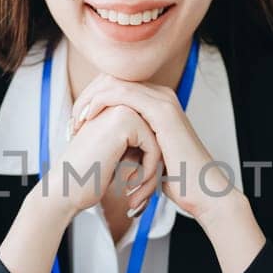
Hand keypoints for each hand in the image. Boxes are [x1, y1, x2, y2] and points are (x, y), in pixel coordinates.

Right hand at [43, 102, 161, 221]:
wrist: (65, 190)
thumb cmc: (89, 177)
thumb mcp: (118, 154)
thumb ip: (136, 142)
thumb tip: (167, 146)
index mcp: (115, 107)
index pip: (152, 134)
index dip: (149, 163)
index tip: (136, 185)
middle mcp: (118, 102)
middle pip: (157, 137)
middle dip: (153, 167)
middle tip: (138, 193)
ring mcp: (121, 108)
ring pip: (158, 143)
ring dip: (152, 172)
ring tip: (136, 192)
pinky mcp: (124, 121)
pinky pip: (154, 148)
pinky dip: (148, 172)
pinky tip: (130, 185)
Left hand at [67, 74, 239, 224]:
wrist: (201, 191)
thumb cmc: (176, 179)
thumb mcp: (145, 154)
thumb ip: (129, 140)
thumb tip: (106, 141)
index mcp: (157, 102)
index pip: (116, 87)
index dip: (91, 100)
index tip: (75, 123)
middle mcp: (161, 95)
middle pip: (112, 80)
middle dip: (87, 97)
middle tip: (71, 121)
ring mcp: (163, 100)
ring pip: (114, 84)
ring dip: (89, 100)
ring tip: (76, 121)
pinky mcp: (162, 110)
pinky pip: (122, 94)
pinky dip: (100, 103)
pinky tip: (87, 119)